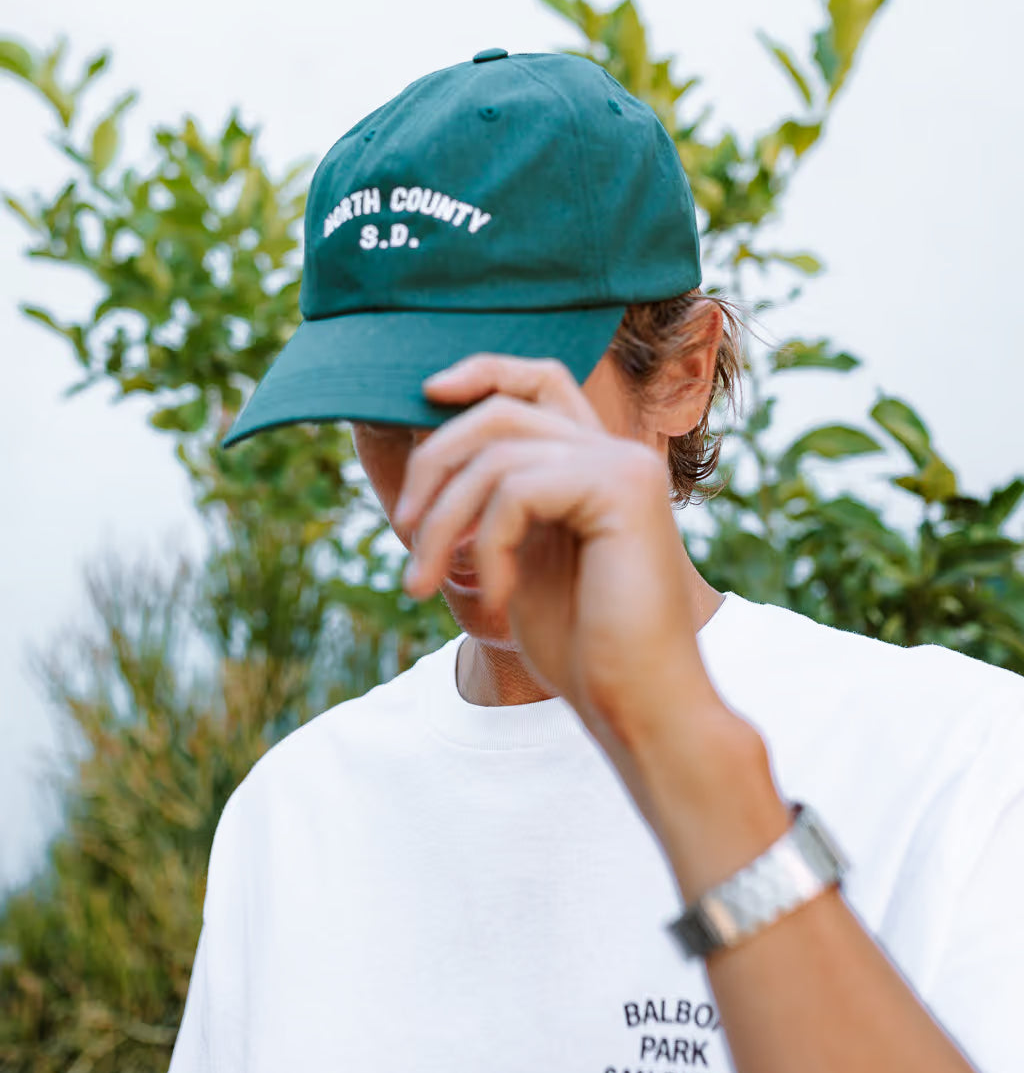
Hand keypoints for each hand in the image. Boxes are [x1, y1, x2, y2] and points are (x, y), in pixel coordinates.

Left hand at [392, 352, 761, 832]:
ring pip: (495, 455)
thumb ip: (495, 502)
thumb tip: (429, 457)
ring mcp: (624, 465)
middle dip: (432, 465)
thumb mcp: (520, 558)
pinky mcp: (623, 488)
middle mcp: (616, 452)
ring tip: (422, 583)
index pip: (539, 380)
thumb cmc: (582, 646)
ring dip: (441, 522)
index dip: (483, 370)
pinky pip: (516, 490)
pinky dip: (486, 546)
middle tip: (401, 532)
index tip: (426, 392)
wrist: (638, 702)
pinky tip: (494, 595)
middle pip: (499, 411)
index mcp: (595, 464)